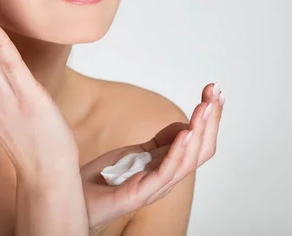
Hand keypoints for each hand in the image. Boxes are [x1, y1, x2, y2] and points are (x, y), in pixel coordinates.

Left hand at [80, 83, 224, 232]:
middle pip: (201, 149)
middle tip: (215, 92)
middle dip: (211, 119)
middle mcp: (167, 178)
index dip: (209, 117)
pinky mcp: (140, 193)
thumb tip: (183, 125)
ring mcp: (155, 187)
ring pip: (189, 160)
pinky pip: (166, 172)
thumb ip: (159, 143)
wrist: (76, 201)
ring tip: (205, 107)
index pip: (199, 142)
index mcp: (168, 167)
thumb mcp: (135, 154)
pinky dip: (178, 152)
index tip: (214, 91)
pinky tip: (184, 133)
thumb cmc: (103, 181)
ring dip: (199, 131)